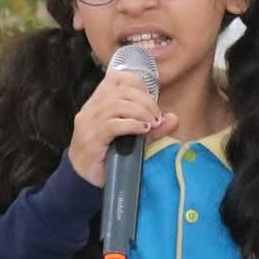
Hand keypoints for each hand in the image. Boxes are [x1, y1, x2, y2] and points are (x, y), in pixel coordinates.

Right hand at [66, 70, 174, 187]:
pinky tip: (144, 130)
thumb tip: (173, 118)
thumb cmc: (110, 154)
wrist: (85, 180)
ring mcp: (88, 123)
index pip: (116, 78)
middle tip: (157, 117)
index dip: (138, 84)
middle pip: (121, 91)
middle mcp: (90, 108)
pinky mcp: (90, 139)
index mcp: (98, 101)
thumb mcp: (135, 136)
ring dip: (141, 112)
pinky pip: (112, 125)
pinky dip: (132, 125)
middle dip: (145, 101)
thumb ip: (153, 126)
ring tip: (152, 124)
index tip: (152, 100)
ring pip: (116, 105)